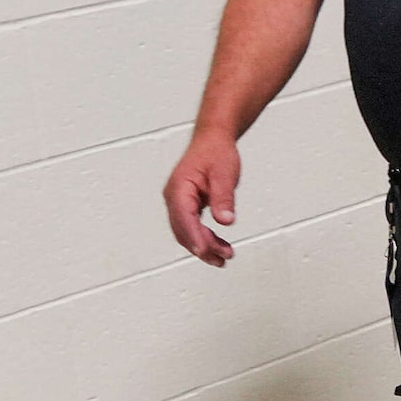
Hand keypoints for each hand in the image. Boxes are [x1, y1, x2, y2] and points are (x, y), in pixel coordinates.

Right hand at [163, 133, 241, 266]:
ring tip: (224, 257)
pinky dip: (204, 237)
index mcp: (179, 188)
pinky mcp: (187, 205)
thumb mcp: (225, 174)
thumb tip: (225, 220)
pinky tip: (219, 245)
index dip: (193, 237)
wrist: (213, 140)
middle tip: (222, 259)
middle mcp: (174, 197)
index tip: (203, 251)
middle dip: (201, 247)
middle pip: (183, 229)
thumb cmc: (216, 153)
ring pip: (187, 231)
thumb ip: (224, 198)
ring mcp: (179, 202)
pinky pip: (192, 226)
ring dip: (204, 246)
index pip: (184, 218)